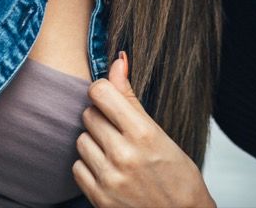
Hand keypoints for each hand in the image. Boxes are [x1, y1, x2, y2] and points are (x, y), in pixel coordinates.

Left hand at [73, 53, 214, 207]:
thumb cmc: (178, 176)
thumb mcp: (160, 133)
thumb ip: (131, 97)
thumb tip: (118, 61)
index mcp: (143, 133)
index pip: (101, 93)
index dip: (102, 90)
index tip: (108, 96)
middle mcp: (123, 155)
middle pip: (89, 115)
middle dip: (101, 118)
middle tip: (118, 129)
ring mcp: (109, 178)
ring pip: (81, 140)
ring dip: (93, 142)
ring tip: (114, 151)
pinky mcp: (99, 198)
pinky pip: (77, 166)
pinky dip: (88, 165)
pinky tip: (107, 169)